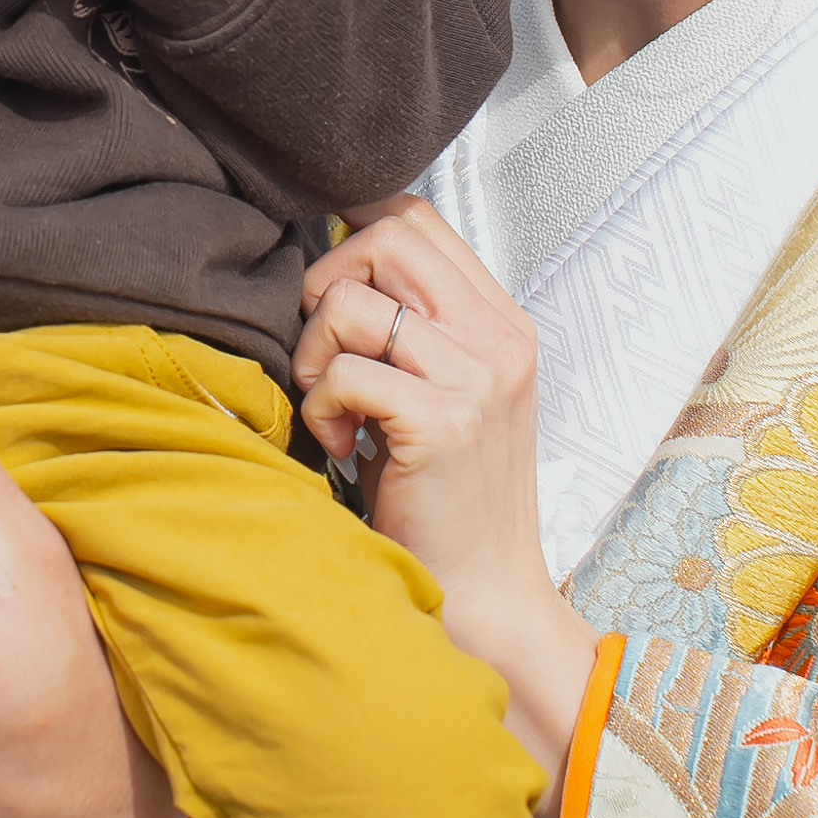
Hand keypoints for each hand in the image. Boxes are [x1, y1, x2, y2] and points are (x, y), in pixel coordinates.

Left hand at [293, 196, 596, 795]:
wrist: (484, 598)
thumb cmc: (445, 502)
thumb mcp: (445, 396)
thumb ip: (411, 329)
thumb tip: (327, 265)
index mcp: (502, 323)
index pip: (417, 219)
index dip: (352, 237)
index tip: (327, 295)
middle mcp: (499, 338)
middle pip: (386, 237)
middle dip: (327, 282)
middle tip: (322, 352)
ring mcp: (477, 377)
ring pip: (352, 301)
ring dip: (315, 352)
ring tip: (332, 407)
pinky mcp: (444, 422)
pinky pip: (344, 371)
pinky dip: (321, 407)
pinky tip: (342, 448)